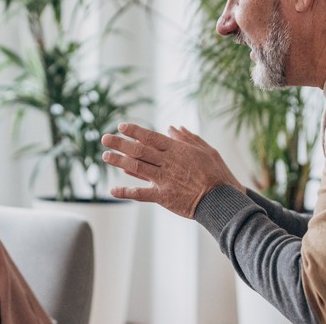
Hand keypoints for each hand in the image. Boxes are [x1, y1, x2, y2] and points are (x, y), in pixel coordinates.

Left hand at [101, 123, 244, 218]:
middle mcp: (167, 162)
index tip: (121, 126)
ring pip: (136, 167)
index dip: (134, 131)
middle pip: (139, 150)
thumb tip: (171, 128)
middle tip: (105, 138)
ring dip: (119, 161)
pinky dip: (126, 192)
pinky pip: (140, 194)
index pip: (150, 137)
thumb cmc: (216, 174)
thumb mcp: (206, 150)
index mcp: (177, 150)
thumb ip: (187, 138)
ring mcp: (163, 179)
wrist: (220, 199)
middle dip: (120, 143)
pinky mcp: (163, 196)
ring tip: (105, 156)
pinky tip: (112, 191)